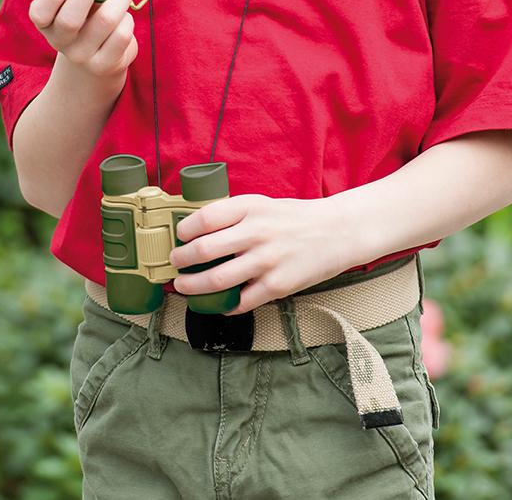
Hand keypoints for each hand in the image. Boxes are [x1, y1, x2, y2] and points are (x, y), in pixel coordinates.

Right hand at [28, 0, 136, 83]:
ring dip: (117, 0)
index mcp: (46, 23)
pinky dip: (127, 19)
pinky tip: (123, 18)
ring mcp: (82, 56)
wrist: (96, 58)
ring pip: (105, 21)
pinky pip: (122, 35)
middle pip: (70, 20)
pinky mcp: (105, 65)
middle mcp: (60, 42)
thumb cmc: (83, 17)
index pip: (39, 13)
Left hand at [168, 194, 347, 313]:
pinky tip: (220, 304)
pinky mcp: (277, 286)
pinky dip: (226, 306)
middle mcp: (256, 232)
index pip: (204, 218)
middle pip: (204, 250)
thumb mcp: (262, 205)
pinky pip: (241, 302)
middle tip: (175, 264)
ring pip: (217, 280)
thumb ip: (233, 215)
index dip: (184, 230)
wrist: (336, 232)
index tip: (179, 237)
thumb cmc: (293, 218)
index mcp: (250, 208)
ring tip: (184, 286)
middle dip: (181, 261)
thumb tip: (196, 230)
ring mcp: (267, 261)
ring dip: (193, 286)